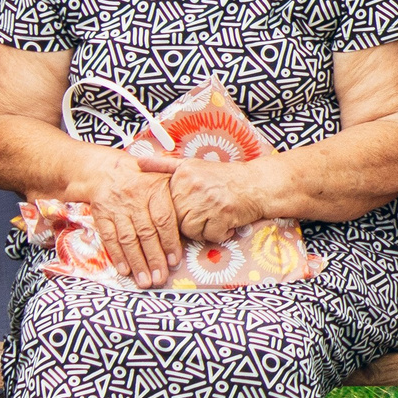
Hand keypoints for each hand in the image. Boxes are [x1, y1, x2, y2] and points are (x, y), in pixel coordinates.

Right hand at [81, 151, 182, 287]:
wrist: (106, 171)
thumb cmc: (143, 179)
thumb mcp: (163, 177)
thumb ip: (179, 194)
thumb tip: (201, 218)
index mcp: (154, 189)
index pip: (164, 219)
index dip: (169, 242)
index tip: (174, 262)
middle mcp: (134, 199)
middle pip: (146, 233)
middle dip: (154, 258)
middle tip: (160, 278)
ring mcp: (116, 208)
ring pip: (127, 238)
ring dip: (136, 262)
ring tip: (145, 280)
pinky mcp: (101, 215)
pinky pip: (109, 237)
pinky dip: (117, 255)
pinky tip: (125, 270)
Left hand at [133, 152, 278, 243]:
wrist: (259, 183)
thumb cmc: (225, 177)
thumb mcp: (193, 165)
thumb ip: (164, 165)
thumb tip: (138, 160)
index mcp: (183, 174)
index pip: (165, 205)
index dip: (178, 211)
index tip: (191, 208)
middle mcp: (193, 186)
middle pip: (177, 220)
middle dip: (191, 223)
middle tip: (206, 213)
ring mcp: (208, 200)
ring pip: (191, 231)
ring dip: (205, 230)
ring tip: (215, 218)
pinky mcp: (223, 214)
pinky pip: (210, 236)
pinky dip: (220, 234)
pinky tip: (226, 222)